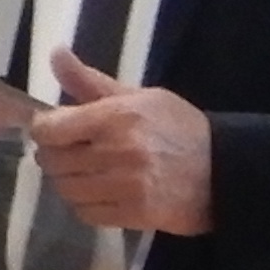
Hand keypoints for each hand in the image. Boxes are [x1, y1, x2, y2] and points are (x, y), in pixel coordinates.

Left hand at [32, 46, 215, 236]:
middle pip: (53, 161)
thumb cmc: (178, 127)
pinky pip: (85, 213)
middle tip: (73, 152)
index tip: (54, 129)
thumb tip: (55, 54)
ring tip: (89, 173)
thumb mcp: (140, 97)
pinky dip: (86, 205)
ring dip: (70, 182)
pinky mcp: (133, 214)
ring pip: (65, 189)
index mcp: (117, 117)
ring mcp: (125, 186)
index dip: (45, 129)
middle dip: (56, 156)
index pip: (50, 129)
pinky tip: (103, 193)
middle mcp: (117, 152)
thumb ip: (90, 81)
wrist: (224, 170)